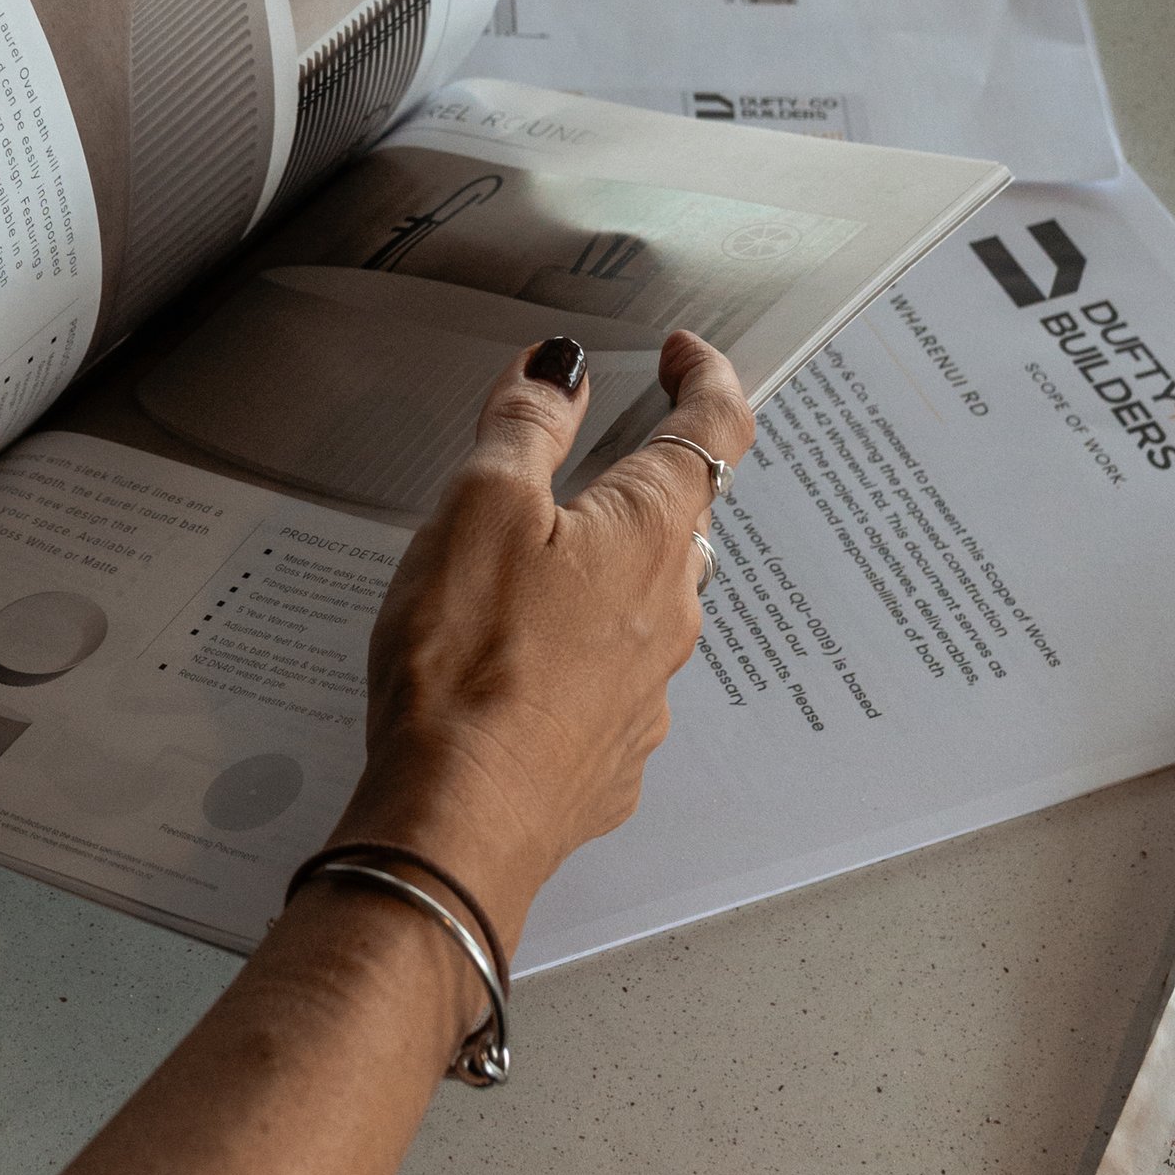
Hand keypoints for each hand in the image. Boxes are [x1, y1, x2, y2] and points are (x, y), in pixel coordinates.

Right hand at [338, 329, 753, 962]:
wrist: (459, 822)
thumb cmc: (469, 661)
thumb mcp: (479, 506)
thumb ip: (526, 426)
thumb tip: (560, 368)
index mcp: (649, 531)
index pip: (715, 428)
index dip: (707, 376)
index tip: (684, 353)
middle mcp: (671, 610)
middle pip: (681, 518)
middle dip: (645, 476)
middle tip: (598, 451)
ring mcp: (647, 690)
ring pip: (648, 601)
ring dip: (609, 567)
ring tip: (536, 562)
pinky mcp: (610, 753)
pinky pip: (613, 677)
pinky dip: (580, 647)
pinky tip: (522, 660)